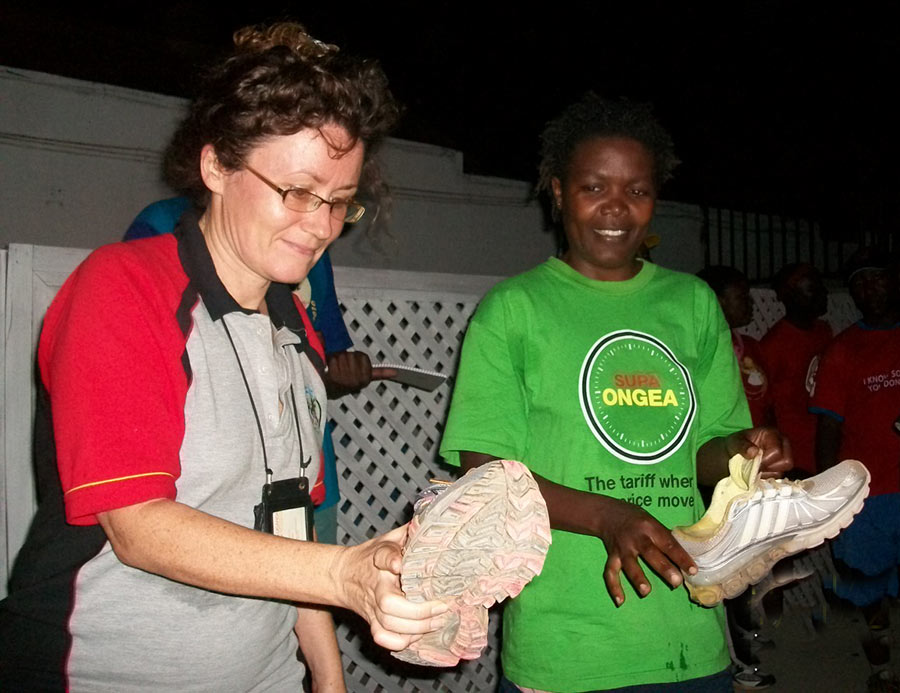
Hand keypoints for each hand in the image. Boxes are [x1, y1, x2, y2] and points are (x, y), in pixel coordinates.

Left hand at [324, 351, 396, 397]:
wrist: (328, 390)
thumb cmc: (346, 382)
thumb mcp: (365, 378)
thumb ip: (380, 373)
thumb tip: (395, 372)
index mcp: (365, 379)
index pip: (363, 357)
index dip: (356, 358)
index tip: (353, 366)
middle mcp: (356, 381)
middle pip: (352, 355)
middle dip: (346, 357)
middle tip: (342, 368)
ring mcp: (345, 380)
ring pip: (342, 356)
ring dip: (336, 359)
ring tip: (334, 369)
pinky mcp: (333, 378)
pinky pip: (333, 359)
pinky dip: (330, 360)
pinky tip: (330, 368)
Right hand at [333, 525, 447, 649]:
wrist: (342, 575)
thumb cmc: (371, 556)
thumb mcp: (389, 539)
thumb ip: (410, 532)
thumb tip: (434, 520)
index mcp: (380, 560)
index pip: (383, 555)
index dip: (391, 559)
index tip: (399, 564)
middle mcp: (376, 586)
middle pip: (390, 604)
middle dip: (419, 611)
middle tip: (442, 606)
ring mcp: (372, 607)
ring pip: (390, 625)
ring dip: (417, 628)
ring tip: (438, 622)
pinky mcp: (371, 622)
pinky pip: (383, 639)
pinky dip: (401, 642)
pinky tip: (417, 635)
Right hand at [595, 496, 696, 606]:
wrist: (608, 514)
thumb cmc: (638, 521)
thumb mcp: (654, 523)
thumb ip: (666, 540)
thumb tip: (686, 559)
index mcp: (651, 528)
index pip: (668, 543)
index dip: (681, 557)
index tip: (693, 570)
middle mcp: (636, 537)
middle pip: (650, 553)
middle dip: (663, 568)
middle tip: (676, 582)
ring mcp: (622, 547)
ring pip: (629, 563)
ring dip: (637, 577)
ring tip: (646, 592)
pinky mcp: (612, 556)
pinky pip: (610, 572)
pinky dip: (614, 586)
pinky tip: (620, 601)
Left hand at [724, 426, 793, 478]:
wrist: (732, 452)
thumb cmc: (736, 444)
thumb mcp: (735, 442)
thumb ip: (743, 446)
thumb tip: (754, 452)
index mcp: (772, 434)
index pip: (776, 451)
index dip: (765, 460)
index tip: (753, 461)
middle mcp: (782, 443)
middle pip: (786, 462)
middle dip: (769, 467)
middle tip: (755, 466)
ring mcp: (783, 455)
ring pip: (782, 471)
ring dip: (767, 472)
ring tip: (754, 467)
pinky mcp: (780, 466)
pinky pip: (778, 476)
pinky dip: (766, 476)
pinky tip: (757, 471)